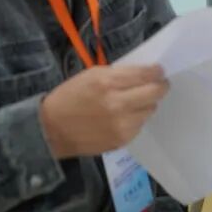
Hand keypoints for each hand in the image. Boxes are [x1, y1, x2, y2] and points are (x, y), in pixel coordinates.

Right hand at [40, 65, 168, 158]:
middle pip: (155, 93)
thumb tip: (145, 73)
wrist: (51, 130)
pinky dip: (136, 119)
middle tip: (159, 85)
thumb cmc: (70, 97)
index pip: (145, 75)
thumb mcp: (91, 75)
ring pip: (150, 110)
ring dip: (146, 104)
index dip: (157, 72)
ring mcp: (122, 124)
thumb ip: (119, 74)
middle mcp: (118, 104)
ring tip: (134, 102)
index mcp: (108, 83)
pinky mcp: (122, 140)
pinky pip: (140, 125)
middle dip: (160, 86)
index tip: (159, 71)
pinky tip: (123, 117)